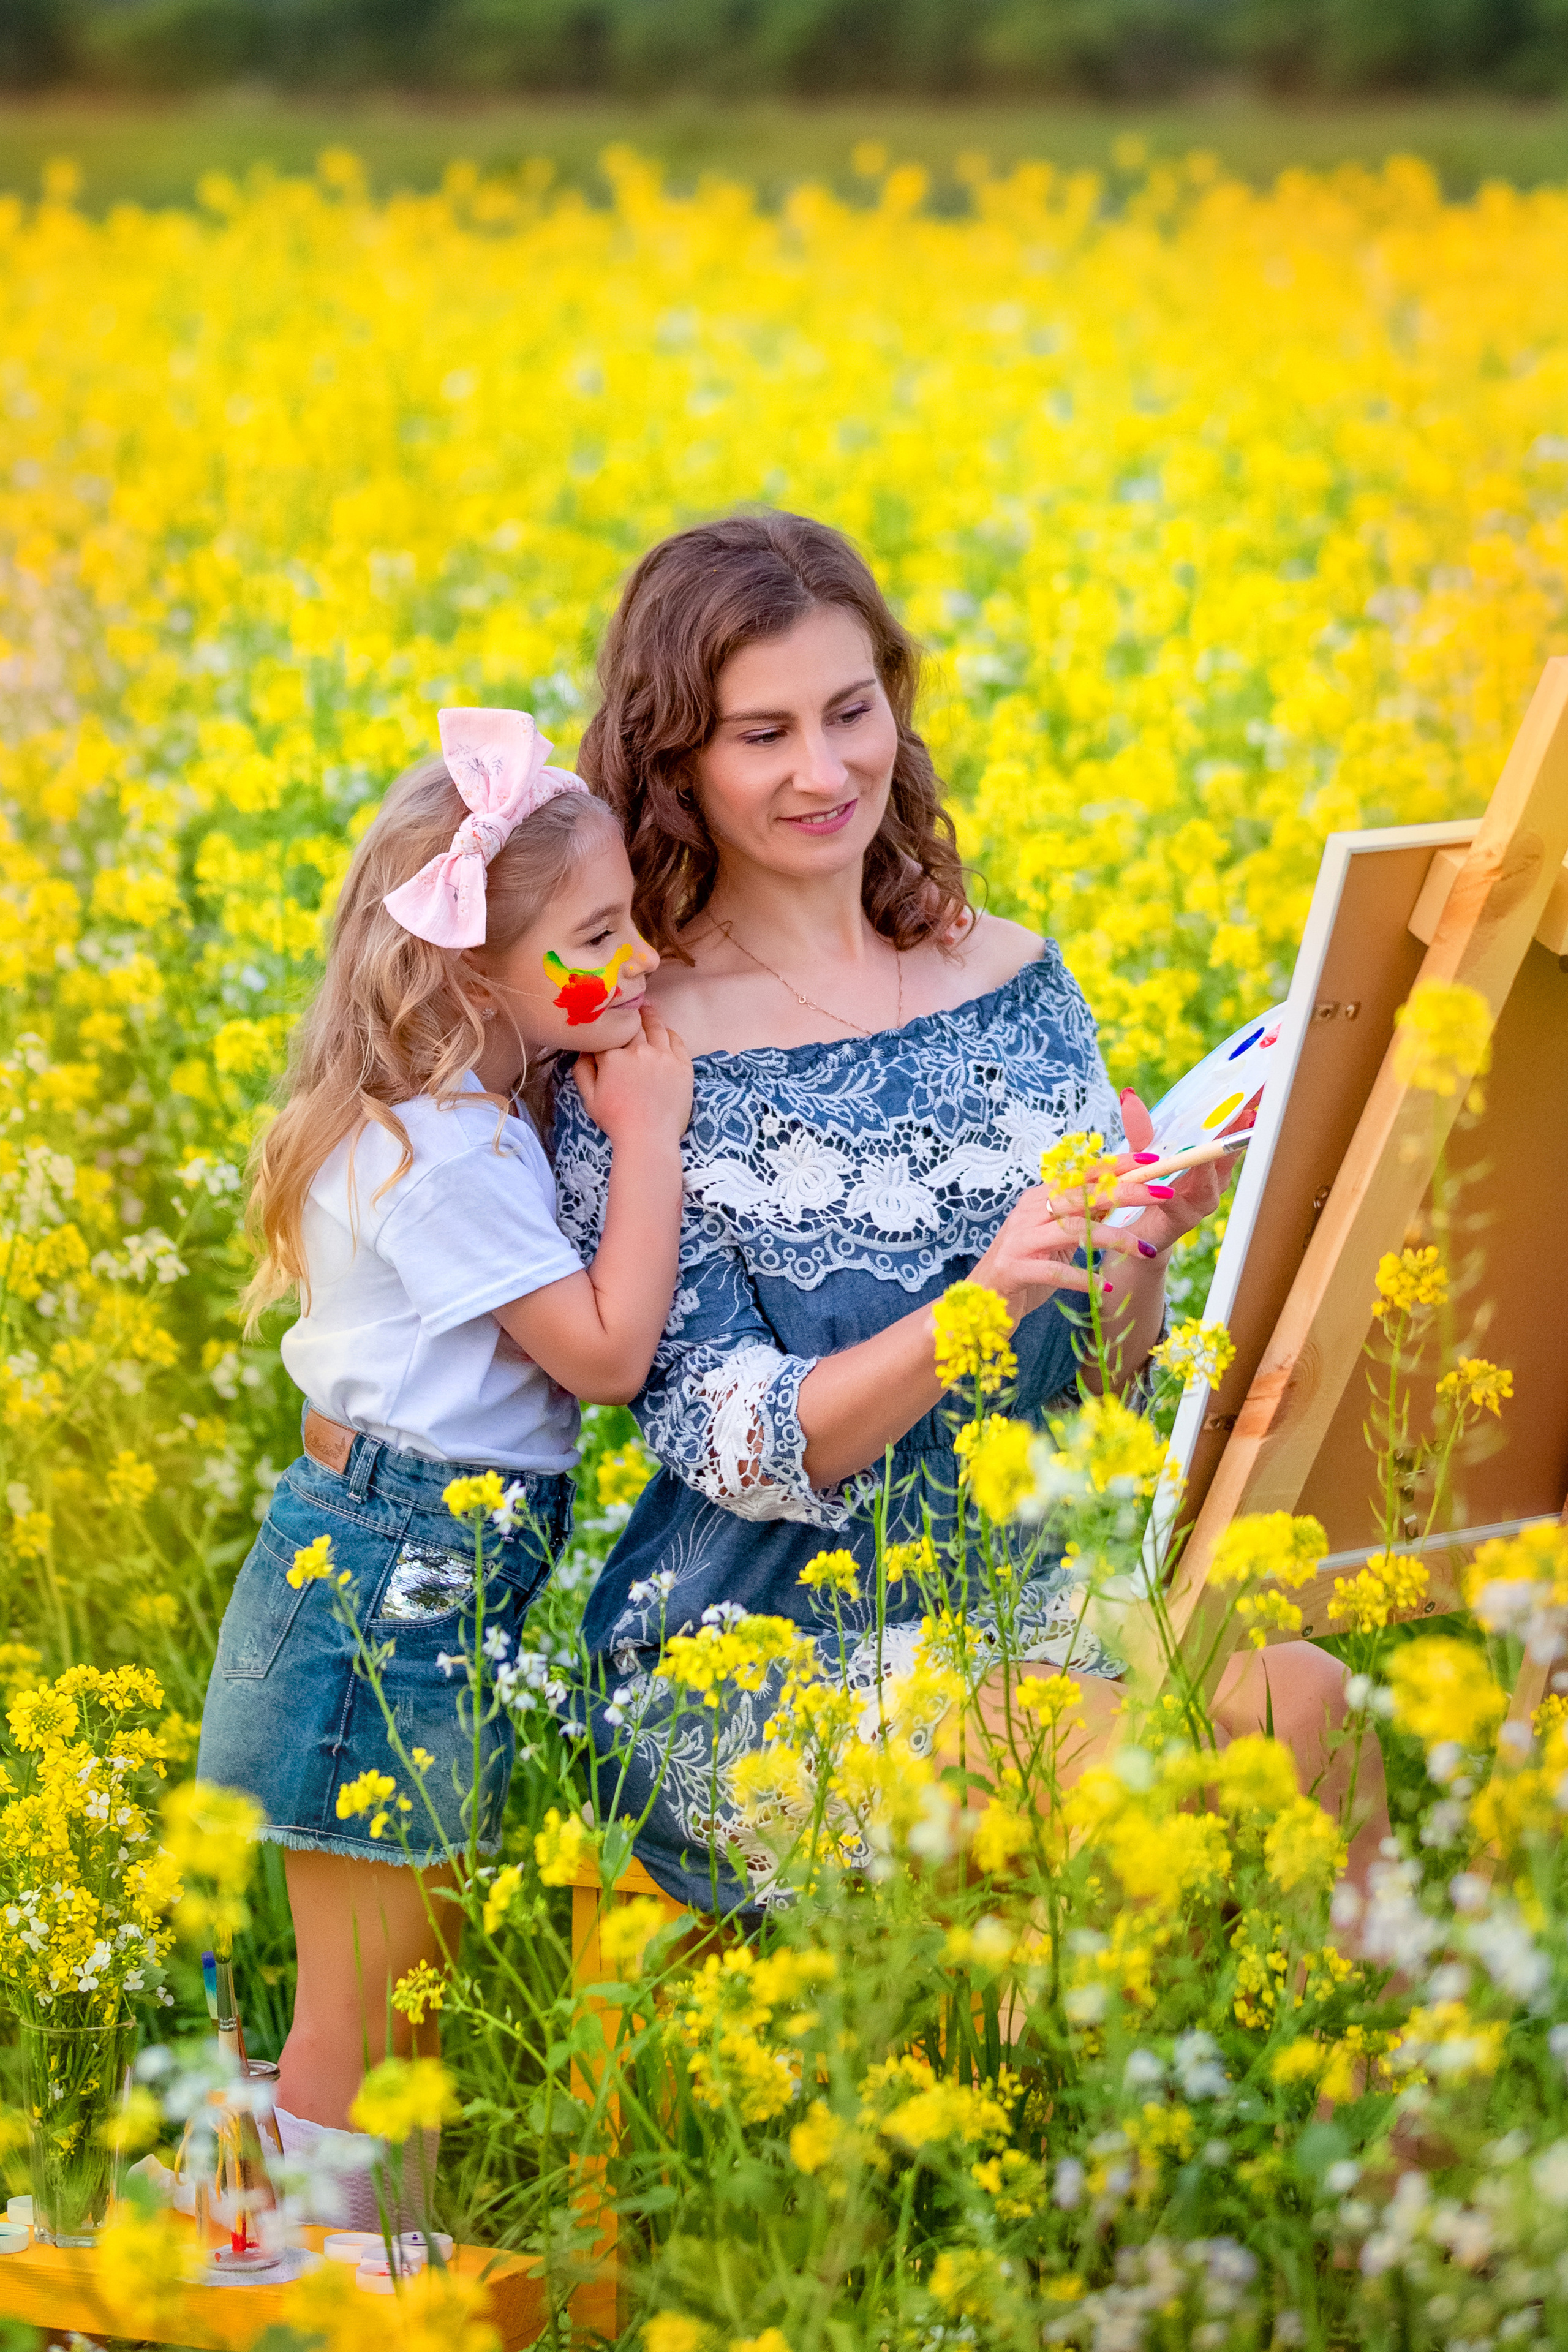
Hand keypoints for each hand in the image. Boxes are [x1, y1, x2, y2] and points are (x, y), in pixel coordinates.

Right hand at [574, 1007, 692, 1145]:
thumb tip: (583, 1050)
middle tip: (628, 1004)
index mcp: (613, 1057)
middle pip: (633, 1023)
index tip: (607, 1018)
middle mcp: (639, 1050)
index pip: (607, 1032)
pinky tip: (665, 1032)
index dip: (606, 1025)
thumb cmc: (617, 1121)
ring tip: (647, 1009)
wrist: (649, 1139)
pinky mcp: (683, 1065)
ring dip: (650, 1016)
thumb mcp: (589, 1098)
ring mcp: (664, 1056)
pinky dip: (669, 1033)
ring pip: (656, 1027)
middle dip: (629, 1014)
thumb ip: (582, 1070)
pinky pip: (676, 1040)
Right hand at [971, 1180, 1147, 1324]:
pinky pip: (1057, 1271)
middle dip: (1127, 1192)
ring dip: (1115, 1239)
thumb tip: (1120, 1196)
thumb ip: (1082, 1217)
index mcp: (1040, 1198)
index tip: (1153, 1159)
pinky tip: (1107, 1287)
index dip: (1118, 1164)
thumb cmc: (1025, 1267)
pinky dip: (1085, 1279)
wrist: (982, 1301)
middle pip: (1083, 1195)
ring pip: (1074, 1230)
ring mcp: (1020, 1239)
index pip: (1083, 1173)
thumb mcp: (1056, 1237)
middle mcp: (1029, 1211)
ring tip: (1147, 1250)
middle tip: (1162, 1193)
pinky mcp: (1015, 1268)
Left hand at [1116, 1088, 1234, 1256]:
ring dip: (1210, 1165)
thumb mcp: (1141, 1154)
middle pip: (1229, 1152)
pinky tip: (1169, 1191)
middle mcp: (1212, 1178)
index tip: (1259, 1086)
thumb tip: (1129, 1095)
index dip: (1246, 1108)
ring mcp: (1200, 1200)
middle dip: (1239, 1132)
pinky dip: (1174, 1198)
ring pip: (1211, 1182)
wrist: (1134, 1232)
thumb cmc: (1148, 1187)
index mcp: (1208, 1156)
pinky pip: (1180, 1208)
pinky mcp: (1181, 1221)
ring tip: (1209, 1152)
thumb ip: (1140, 1129)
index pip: (1230, 1128)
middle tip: (1247, 1114)